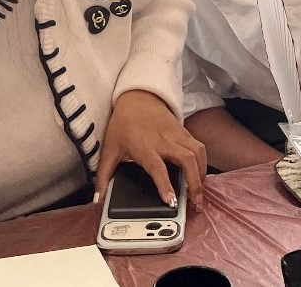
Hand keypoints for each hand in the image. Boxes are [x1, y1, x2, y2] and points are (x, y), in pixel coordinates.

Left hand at [94, 89, 207, 207]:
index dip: (165, 185)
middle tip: (196, 202)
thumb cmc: (123, 124)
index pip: (157, 168)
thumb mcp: (109, 150)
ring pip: (198, 152)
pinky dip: (203, 162)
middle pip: (187, 160)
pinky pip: (199, 147)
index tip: (171, 201)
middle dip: (195, 182)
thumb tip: (98, 200)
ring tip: (200, 191)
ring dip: (202, 173)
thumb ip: (103, 176)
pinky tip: (200, 175)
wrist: (137, 98)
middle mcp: (164, 141)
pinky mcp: (184, 131)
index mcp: (144, 147)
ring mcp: (177, 135)